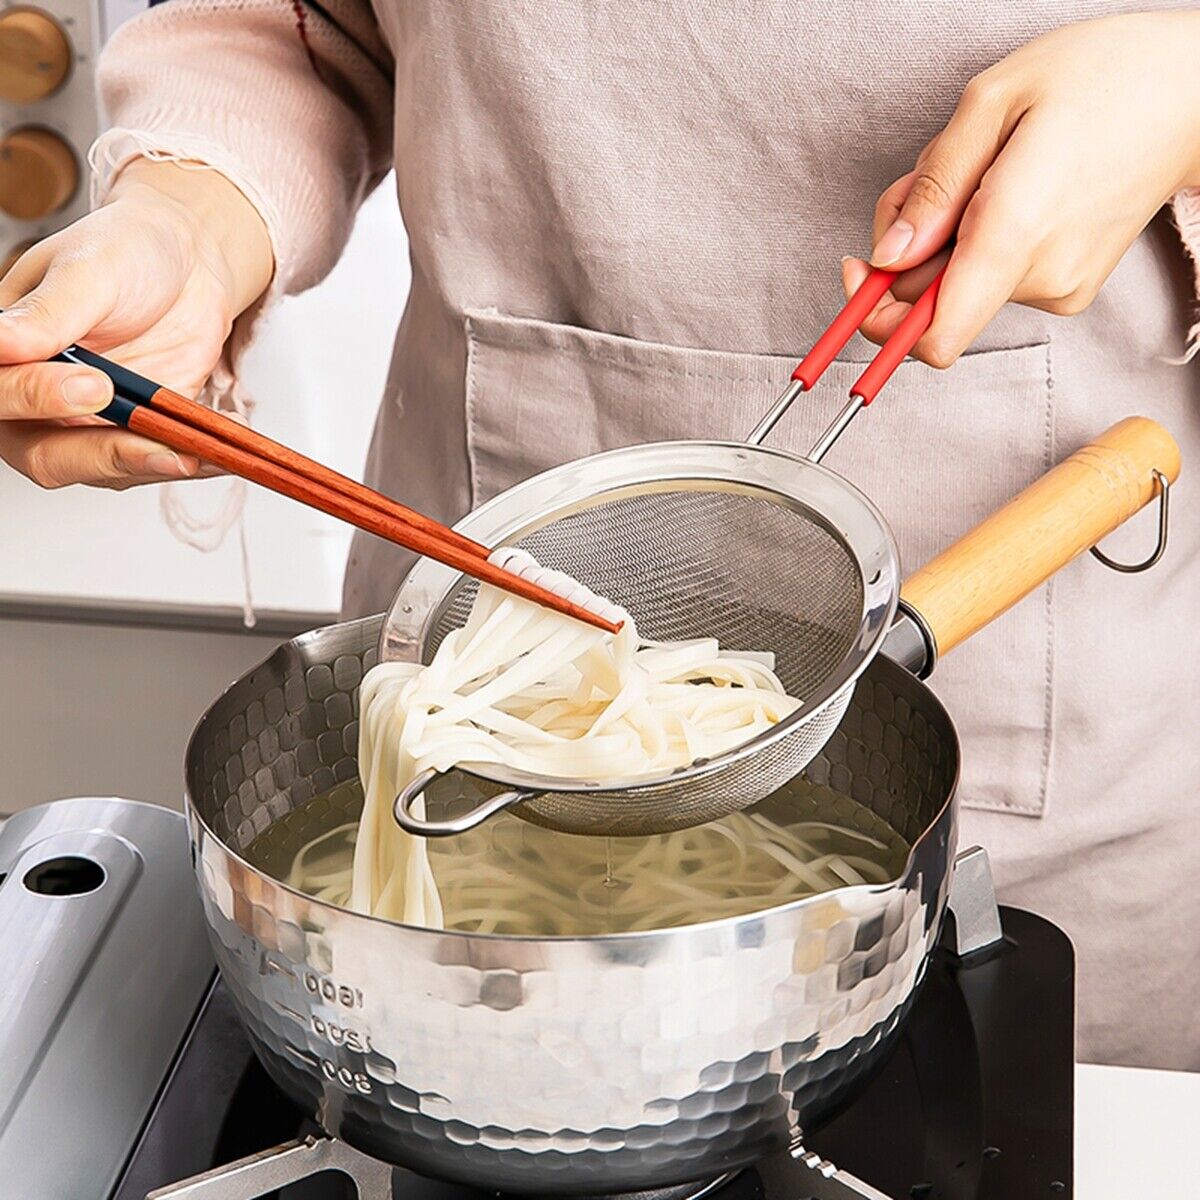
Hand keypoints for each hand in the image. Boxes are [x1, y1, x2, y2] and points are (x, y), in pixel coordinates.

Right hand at [0, 159, 271, 487]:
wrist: (188, 260)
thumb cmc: (125, 251)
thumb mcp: (86, 271)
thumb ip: (48, 314)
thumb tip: (0, 344)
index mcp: (6, 355)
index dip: (35, 400)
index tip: (93, 385)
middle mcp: (40, 400)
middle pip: (45, 457)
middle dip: (101, 454)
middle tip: (153, 435)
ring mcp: (92, 423)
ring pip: (106, 471)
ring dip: (153, 465)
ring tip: (194, 454)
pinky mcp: (142, 433)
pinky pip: (159, 461)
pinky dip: (192, 460)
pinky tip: (218, 453)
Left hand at [843, 11, 1199, 366]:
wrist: (1194, 92)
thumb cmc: (1101, 79)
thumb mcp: (993, 103)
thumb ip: (931, 189)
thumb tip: (886, 258)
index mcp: (1013, 235)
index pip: (932, 340)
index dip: (879, 322)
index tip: (862, 276)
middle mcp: (1037, 277)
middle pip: (928, 302)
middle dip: (905, 248)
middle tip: (926, 181)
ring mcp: (1057, 288)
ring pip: (956, 283)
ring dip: (943, 234)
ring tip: (982, 168)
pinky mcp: (1067, 287)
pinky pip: (991, 275)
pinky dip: (977, 238)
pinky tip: (1004, 187)